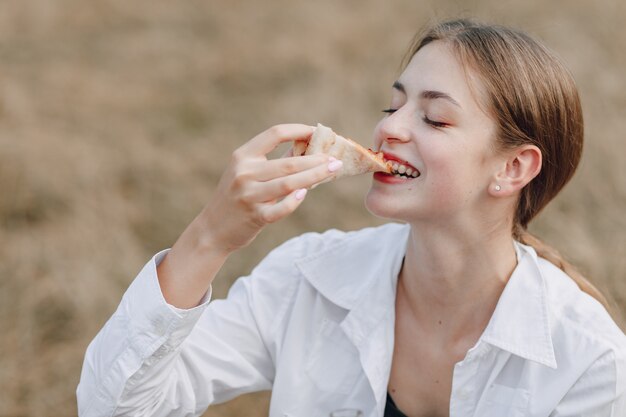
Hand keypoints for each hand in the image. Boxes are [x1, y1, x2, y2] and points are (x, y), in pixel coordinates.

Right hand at [199, 124, 342, 252]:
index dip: (299, 130)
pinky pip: (281, 208)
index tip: (318, 132)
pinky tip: (305, 194)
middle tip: (335, 159)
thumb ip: (274, 160)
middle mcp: (244, 173)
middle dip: (316, 159)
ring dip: (314, 176)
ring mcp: (249, 195)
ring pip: (289, 183)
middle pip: (288, 162)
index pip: (275, 134)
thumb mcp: (247, 173)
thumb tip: (307, 146)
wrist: (212, 230)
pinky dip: (295, 201)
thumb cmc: (236, 197)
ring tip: (332, 171)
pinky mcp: (255, 216)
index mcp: (243, 156)